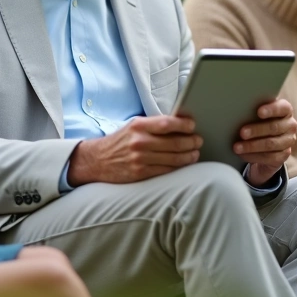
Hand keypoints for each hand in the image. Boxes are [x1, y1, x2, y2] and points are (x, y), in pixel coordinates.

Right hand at [67, 115, 201, 185]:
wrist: (97, 161)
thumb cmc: (120, 141)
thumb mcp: (133, 126)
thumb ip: (154, 125)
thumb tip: (180, 122)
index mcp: (138, 126)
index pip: (167, 123)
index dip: (184, 124)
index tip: (193, 125)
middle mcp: (139, 142)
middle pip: (174, 142)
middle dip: (191, 141)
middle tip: (198, 140)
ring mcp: (140, 159)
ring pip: (174, 158)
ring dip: (189, 156)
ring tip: (195, 153)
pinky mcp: (141, 173)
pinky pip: (166, 170)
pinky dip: (178, 167)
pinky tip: (184, 163)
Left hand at [234, 98, 296, 186]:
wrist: (263, 144)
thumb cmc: (258, 122)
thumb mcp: (256, 114)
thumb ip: (252, 109)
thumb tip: (234, 107)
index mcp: (285, 110)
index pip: (283, 108)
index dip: (272, 109)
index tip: (259, 112)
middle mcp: (290, 125)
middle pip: (274, 127)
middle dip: (256, 130)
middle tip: (241, 132)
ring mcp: (288, 141)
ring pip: (271, 144)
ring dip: (252, 146)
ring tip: (237, 147)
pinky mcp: (283, 156)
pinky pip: (269, 157)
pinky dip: (253, 156)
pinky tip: (242, 154)